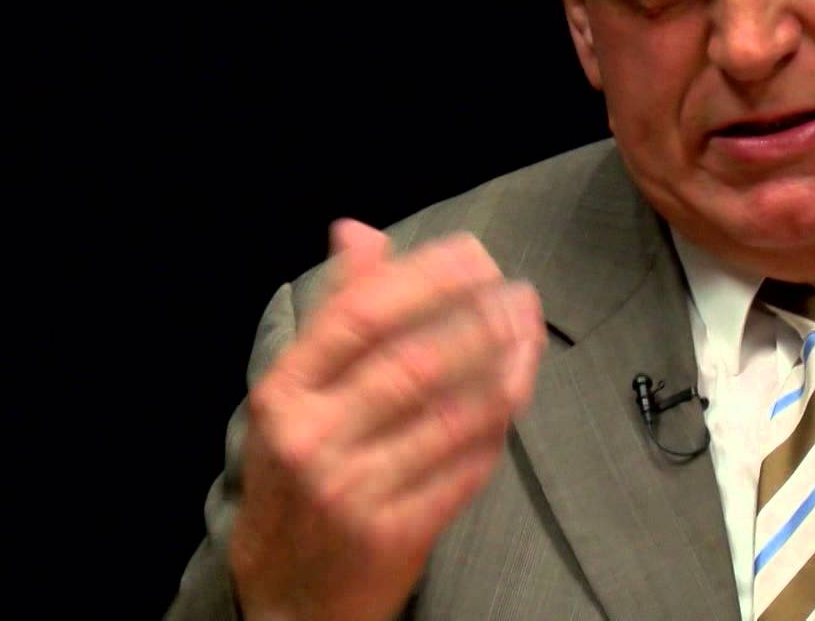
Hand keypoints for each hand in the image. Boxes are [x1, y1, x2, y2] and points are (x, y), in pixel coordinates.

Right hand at [228, 220, 545, 620]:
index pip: (358, 316)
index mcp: (283, 393)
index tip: (475, 254)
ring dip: (505, 368)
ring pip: (452, 414)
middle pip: (414, 361)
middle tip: (520, 294)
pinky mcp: (396, 534)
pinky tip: (518, 395)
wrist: (289, 597)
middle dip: (479, 320)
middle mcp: (313, 439)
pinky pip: (467, 467)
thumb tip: (358, 230)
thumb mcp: (295, 394)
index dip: (424, 277)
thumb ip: (335, 312)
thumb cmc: (298, 477)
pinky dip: (498, 426)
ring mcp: (354, 490)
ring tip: (530, 334)